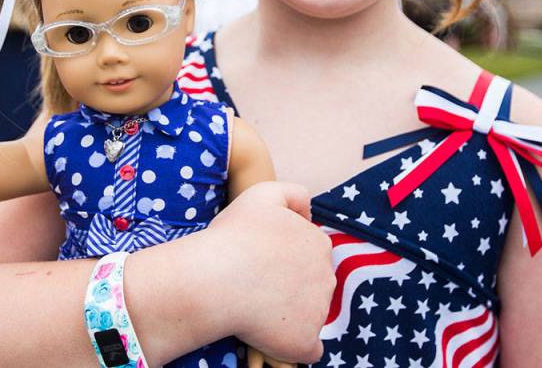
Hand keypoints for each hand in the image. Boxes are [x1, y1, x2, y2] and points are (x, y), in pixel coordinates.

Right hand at [204, 181, 332, 363]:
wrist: (215, 278)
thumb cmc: (234, 235)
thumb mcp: (264, 193)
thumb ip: (294, 195)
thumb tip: (311, 214)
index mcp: (318, 244)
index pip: (308, 255)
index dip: (282, 260)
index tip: (258, 262)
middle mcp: (326, 277)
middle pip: (311, 285)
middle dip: (289, 286)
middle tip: (254, 285)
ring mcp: (318, 312)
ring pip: (307, 315)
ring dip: (288, 313)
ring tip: (254, 307)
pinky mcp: (304, 341)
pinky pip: (305, 347)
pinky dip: (290, 344)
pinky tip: (268, 336)